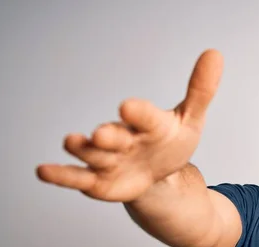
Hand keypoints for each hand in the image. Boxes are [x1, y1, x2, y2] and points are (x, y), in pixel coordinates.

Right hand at [36, 49, 222, 201]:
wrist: (157, 173)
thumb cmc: (169, 142)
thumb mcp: (190, 120)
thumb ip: (200, 91)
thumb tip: (215, 54)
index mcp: (147, 123)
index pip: (145, 117)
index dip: (138, 113)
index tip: (129, 106)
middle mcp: (123, 138)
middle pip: (114, 136)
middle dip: (109, 136)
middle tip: (102, 134)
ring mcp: (108, 158)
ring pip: (93, 155)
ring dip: (83, 150)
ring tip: (73, 143)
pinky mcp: (97, 181)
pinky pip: (77, 178)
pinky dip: (61, 175)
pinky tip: (43, 171)